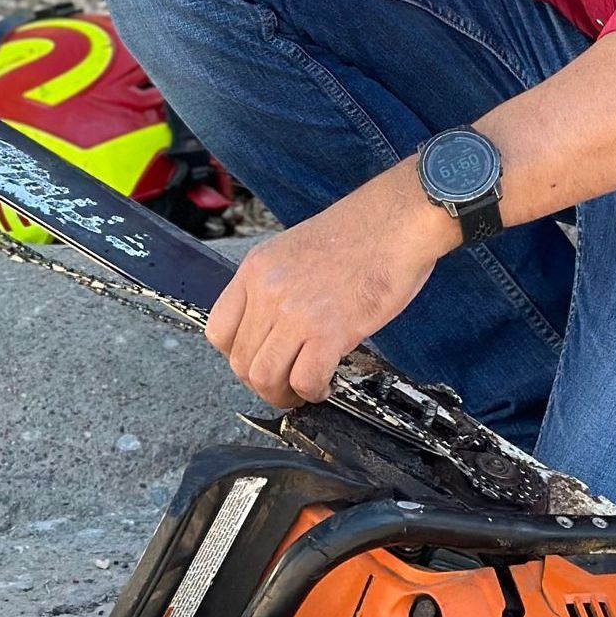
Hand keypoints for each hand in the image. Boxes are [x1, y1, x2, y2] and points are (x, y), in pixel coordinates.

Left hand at [207, 165, 459, 407]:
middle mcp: (268, 292)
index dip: (237, 357)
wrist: (397, 221)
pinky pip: (305, 380)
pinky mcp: (330, 331)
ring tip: (303, 391)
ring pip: (265, 377)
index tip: (258, 362)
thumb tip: (273, 327)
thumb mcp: (294, 249)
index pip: (218, 331)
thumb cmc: (360, 232)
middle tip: (285, 386)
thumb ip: (275, 285)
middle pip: (241, 362)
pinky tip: (325, 386)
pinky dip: (313, 392)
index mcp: (256, 269)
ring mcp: (296, 313)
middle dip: (262, 384)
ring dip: (283, 395)